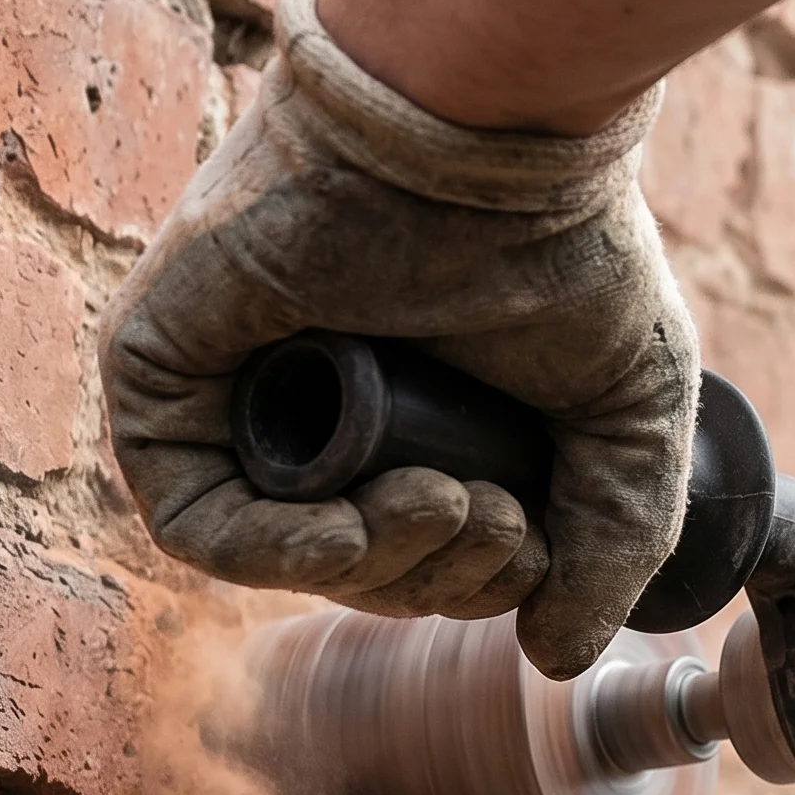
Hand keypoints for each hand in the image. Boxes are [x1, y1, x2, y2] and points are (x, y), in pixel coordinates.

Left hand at [97, 0, 698, 679]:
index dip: (479, 587)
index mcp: (423, 425)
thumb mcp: (630, 425)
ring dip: (375, 570)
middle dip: (440, 581)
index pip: (426, 563)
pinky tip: (350, 530)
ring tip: (442, 504)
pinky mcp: (165, 370)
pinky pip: (194, 521)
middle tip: (497, 520)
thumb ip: (612, 544)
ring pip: (287, 560)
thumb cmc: (569, 252)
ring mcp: (245, 395)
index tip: (533, 540)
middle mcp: (328, 415)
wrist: (489, 138)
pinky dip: (274, 553)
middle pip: (365, 576)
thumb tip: (557, 656)